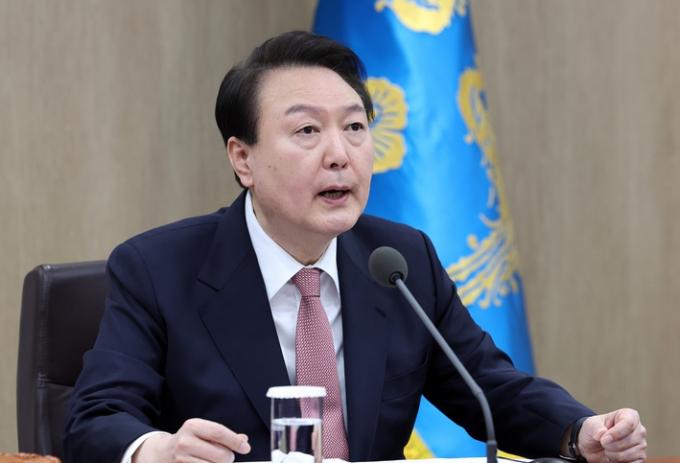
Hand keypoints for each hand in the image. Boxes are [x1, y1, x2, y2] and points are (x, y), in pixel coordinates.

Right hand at [133, 418, 250, 462]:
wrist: (160, 453)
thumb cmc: (187, 441)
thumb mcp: (201, 432)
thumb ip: (222, 435)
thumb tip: (243, 440)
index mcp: (192, 426)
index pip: (219, 433)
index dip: (235, 441)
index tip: (245, 448)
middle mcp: (185, 442)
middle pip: (221, 455)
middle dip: (228, 458)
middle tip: (225, 457)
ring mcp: (180, 459)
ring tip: (212, 461)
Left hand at [578, 408, 646, 462]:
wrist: (593, 445)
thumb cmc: (595, 430)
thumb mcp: (591, 425)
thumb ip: (596, 428)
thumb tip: (602, 434)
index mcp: (628, 415)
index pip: (629, 423)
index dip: (615, 433)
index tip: (604, 439)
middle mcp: (639, 429)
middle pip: (629, 440)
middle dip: (611, 445)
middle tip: (603, 444)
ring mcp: (641, 444)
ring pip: (631, 454)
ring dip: (614, 455)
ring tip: (607, 450)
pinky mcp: (641, 458)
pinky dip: (620, 462)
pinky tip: (613, 457)